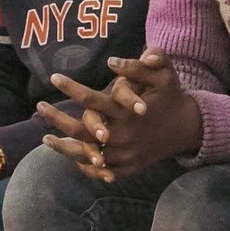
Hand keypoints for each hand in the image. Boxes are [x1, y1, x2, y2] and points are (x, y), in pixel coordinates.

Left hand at [40, 51, 201, 178]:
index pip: (92, 99)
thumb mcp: (165, 76)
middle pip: (80, 130)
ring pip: (85, 154)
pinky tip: (71, 155)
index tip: (54, 78)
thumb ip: (143, 65)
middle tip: (39, 107)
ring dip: (63, 147)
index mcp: (127, 113)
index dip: (71, 88)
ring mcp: (124, 155)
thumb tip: (113, 60)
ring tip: (45, 137)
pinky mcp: (129, 167)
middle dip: (57, 118)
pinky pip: (100, 170)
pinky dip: (84, 165)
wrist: (190, 128)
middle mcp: (123, 135)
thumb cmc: (172, 98)